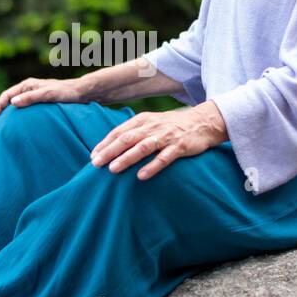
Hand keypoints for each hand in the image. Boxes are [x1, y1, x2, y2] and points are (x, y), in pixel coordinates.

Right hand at [0, 75, 89, 124]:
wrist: (82, 92)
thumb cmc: (66, 93)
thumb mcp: (48, 95)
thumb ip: (31, 98)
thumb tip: (12, 103)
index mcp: (28, 85)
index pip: (6, 96)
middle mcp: (29, 88)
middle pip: (7, 100)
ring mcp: (34, 94)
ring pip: (14, 104)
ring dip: (5, 113)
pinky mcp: (39, 102)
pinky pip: (22, 109)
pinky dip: (15, 116)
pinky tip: (15, 125)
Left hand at [88, 101, 227, 179]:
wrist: (203, 122)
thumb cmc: (172, 126)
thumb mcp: (152, 123)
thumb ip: (134, 132)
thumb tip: (112, 146)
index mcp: (143, 120)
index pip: (119, 131)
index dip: (105, 143)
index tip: (93, 156)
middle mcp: (152, 126)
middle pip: (127, 138)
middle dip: (110, 151)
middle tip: (96, 164)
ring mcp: (166, 136)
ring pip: (142, 147)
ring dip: (126, 158)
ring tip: (113, 169)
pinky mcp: (180, 146)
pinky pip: (164, 158)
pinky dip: (152, 167)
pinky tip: (141, 176)